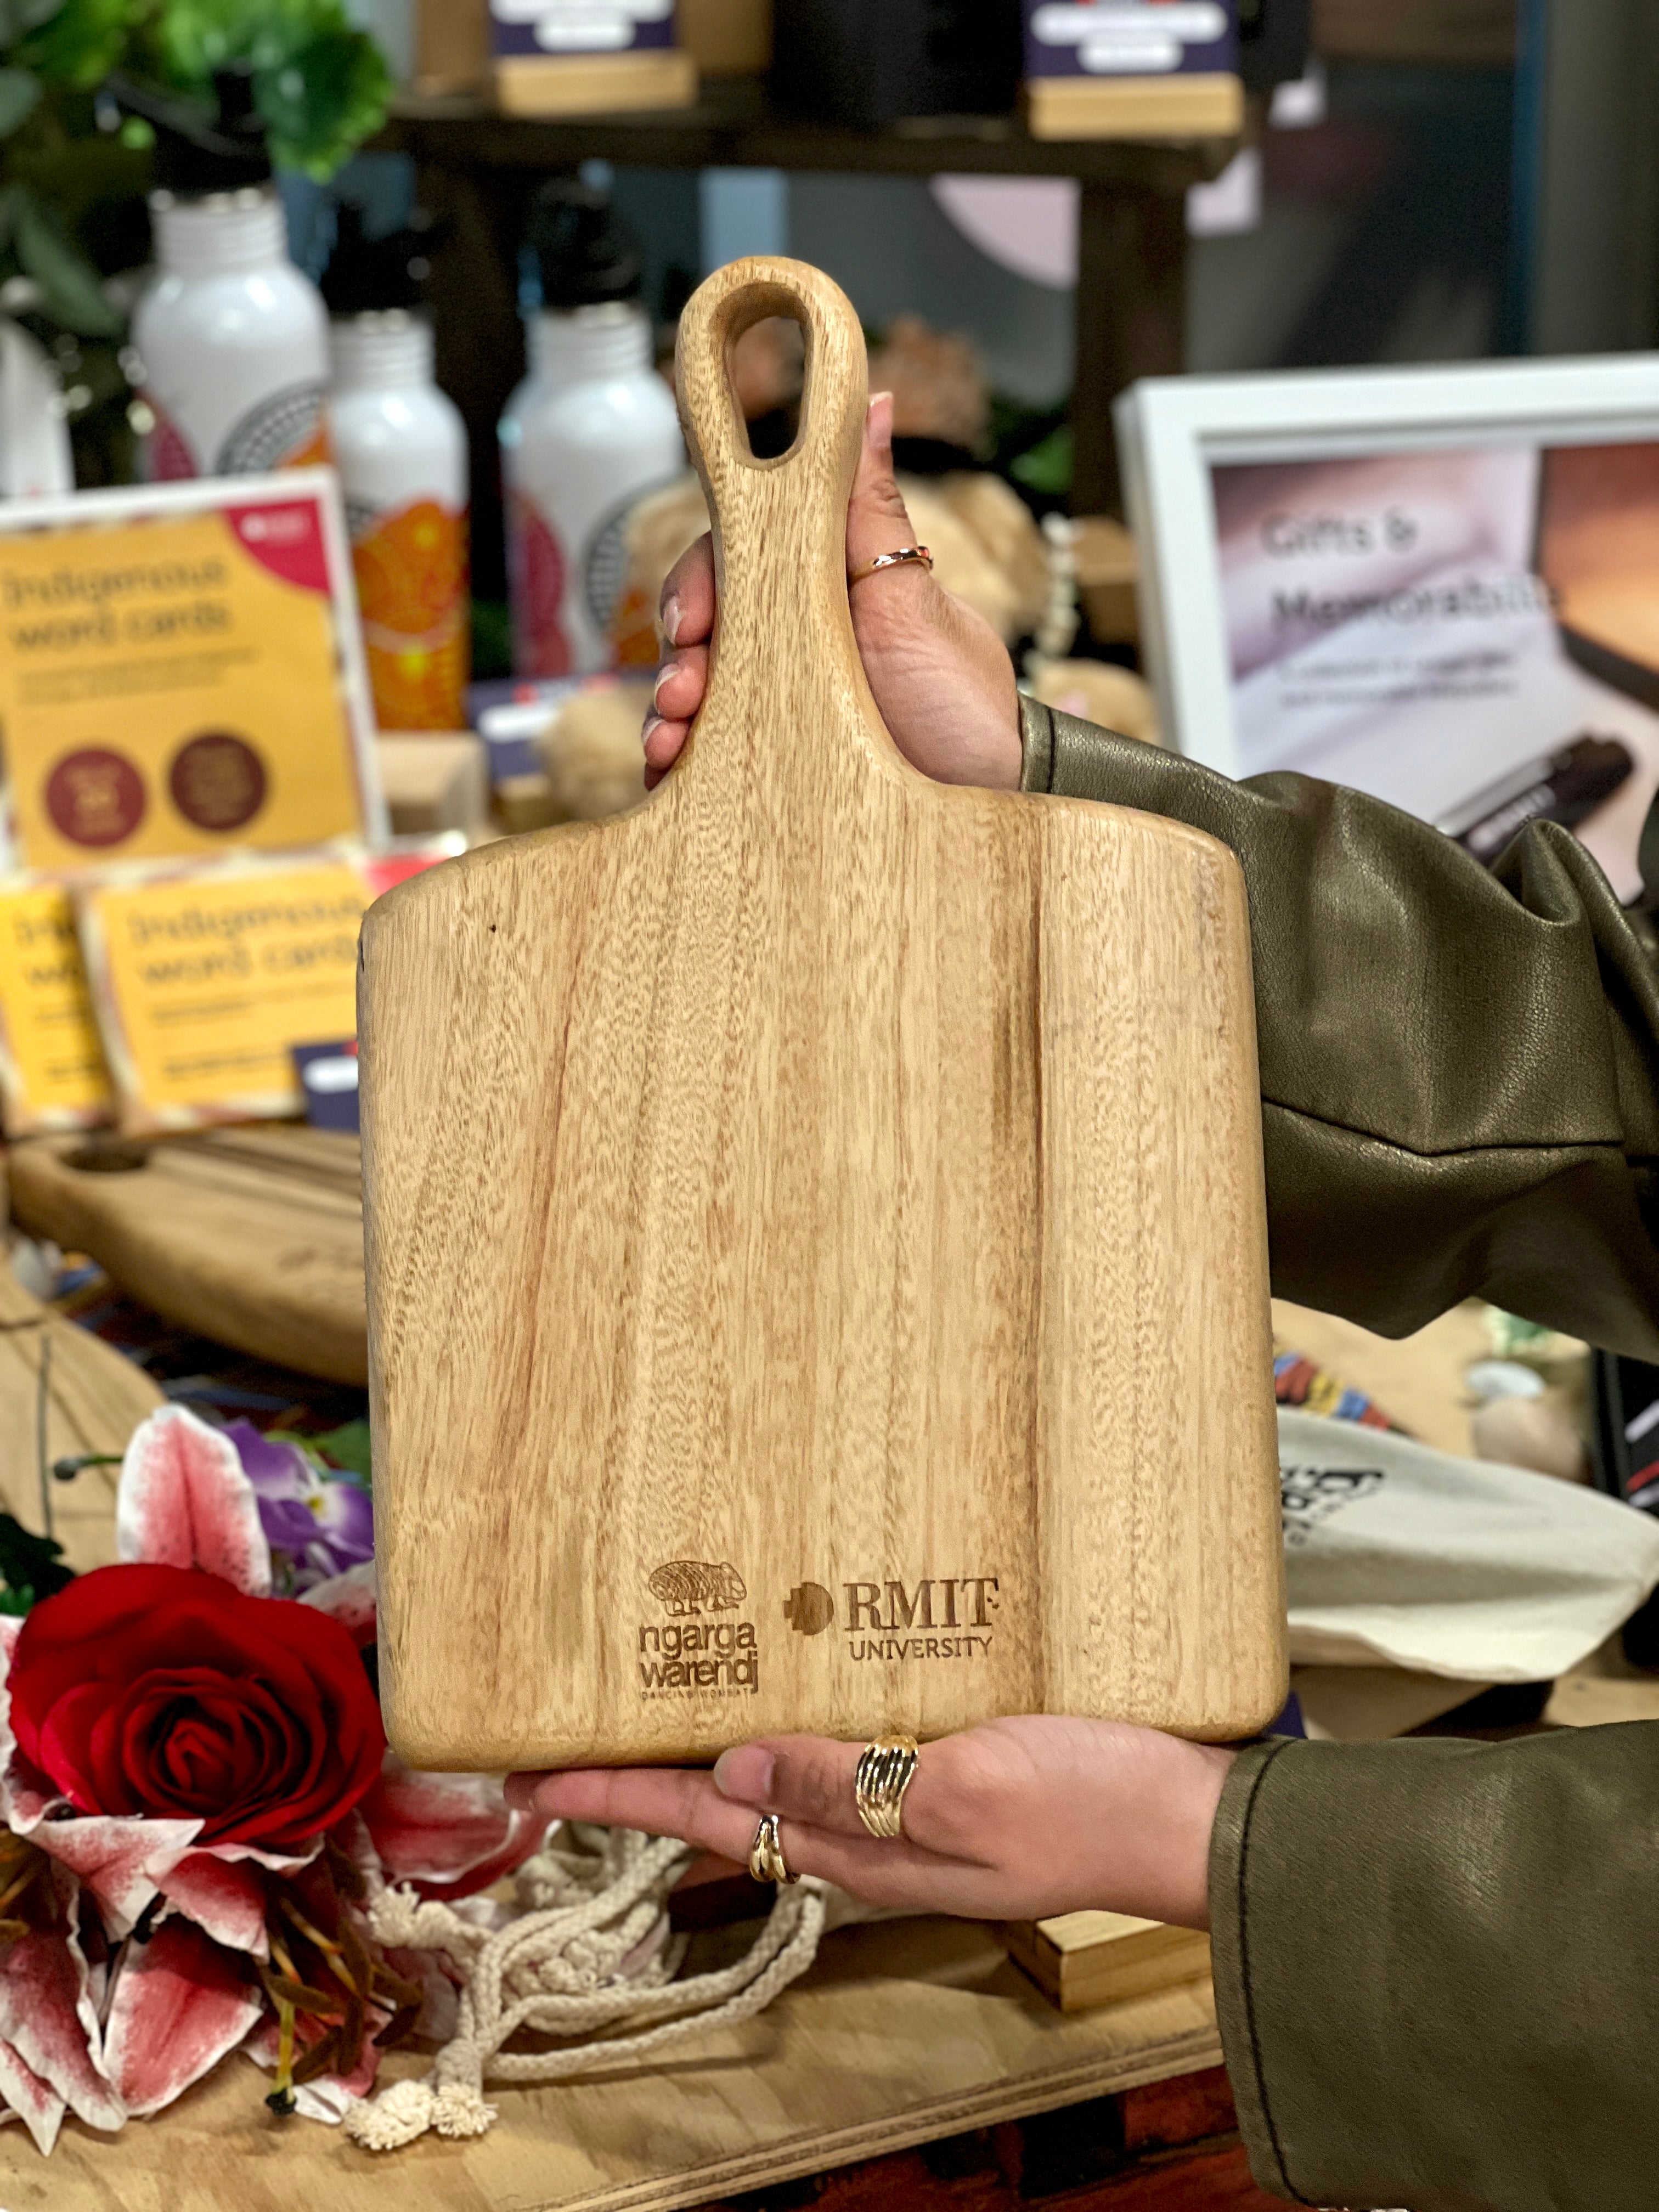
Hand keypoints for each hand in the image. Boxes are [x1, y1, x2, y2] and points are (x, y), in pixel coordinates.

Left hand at [507, 1717, 1232, 1929]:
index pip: (708, 1815)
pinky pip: (846, 1733)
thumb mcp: (969, 1794)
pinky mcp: (948, 1753)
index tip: (530, 1780)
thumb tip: (735, 1762)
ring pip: (780, 1761)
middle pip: (726, 1793)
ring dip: (707, 1735)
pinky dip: (793, 1706)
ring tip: (645, 1698)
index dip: (616, 1795)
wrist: (1191, 1817)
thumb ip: (853, 1781)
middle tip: (564, 1732)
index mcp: (861, 1844)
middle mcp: (868, 1824)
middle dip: (641, 1767)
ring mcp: (906, 1792)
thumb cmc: (1094, 1809)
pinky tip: (784, 1671)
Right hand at [645, 391, 1023, 793]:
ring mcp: (784, 707)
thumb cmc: (964, 701)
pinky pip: (715, 763)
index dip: (699, 587)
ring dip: (669, 717)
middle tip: (682, 697)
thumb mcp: (911, 602)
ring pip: (700, 697)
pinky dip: (685, 767)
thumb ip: (873, 509)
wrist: (995, 799)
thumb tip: (873, 400)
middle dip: (680, 661)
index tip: (692, 625)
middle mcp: (797, 642)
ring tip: (670, 748)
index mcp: (822, 589)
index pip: (733, 561)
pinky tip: (672, 778)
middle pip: (706, 632)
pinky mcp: (778, 770)